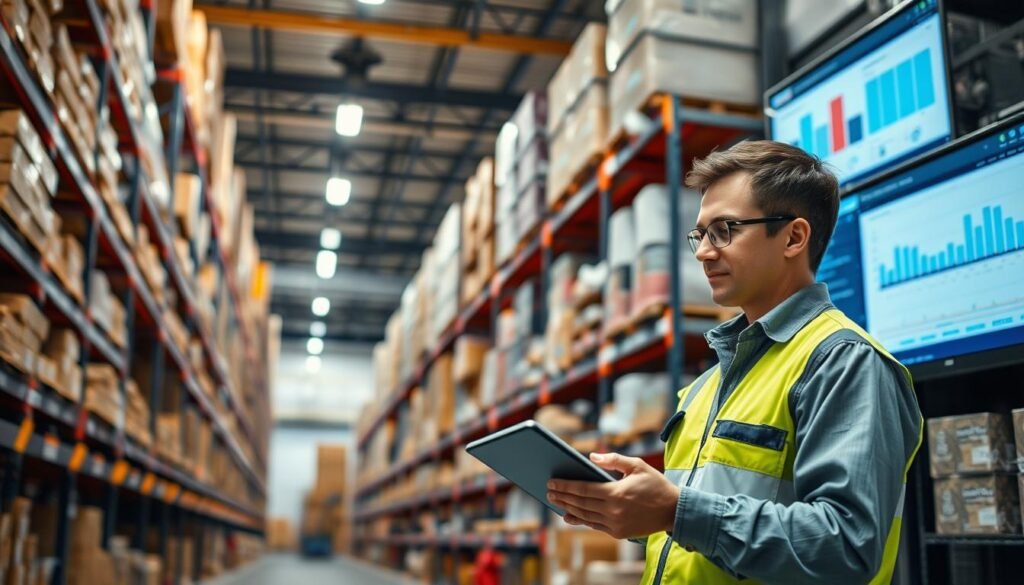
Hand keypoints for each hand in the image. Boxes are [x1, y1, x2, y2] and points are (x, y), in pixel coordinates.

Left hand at [546, 452, 679, 539]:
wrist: (673, 510)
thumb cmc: (655, 485)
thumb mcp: (637, 465)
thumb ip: (613, 460)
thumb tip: (591, 457)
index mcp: (615, 493)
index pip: (583, 489)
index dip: (565, 486)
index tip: (551, 482)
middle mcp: (613, 511)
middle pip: (580, 503)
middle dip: (562, 496)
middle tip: (548, 491)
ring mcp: (615, 524)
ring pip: (585, 516)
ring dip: (568, 509)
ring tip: (556, 502)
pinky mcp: (618, 532)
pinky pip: (595, 525)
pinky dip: (581, 520)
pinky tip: (571, 515)